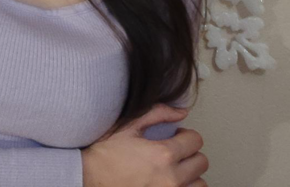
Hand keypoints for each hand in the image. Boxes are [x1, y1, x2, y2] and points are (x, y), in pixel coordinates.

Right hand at [81, 103, 208, 186]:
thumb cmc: (106, 153)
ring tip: (173, 169)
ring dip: (191, 175)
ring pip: (200, 184)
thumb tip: (182, 112)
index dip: (185, 134)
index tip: (176, 136)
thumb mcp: (128, 125)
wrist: (90, 177)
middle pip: (201, 162)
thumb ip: (158, 114)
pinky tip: (170, 181)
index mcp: (163, 155)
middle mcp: (171, 179)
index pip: (196, 140)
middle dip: (189, 152)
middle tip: (174, 151)